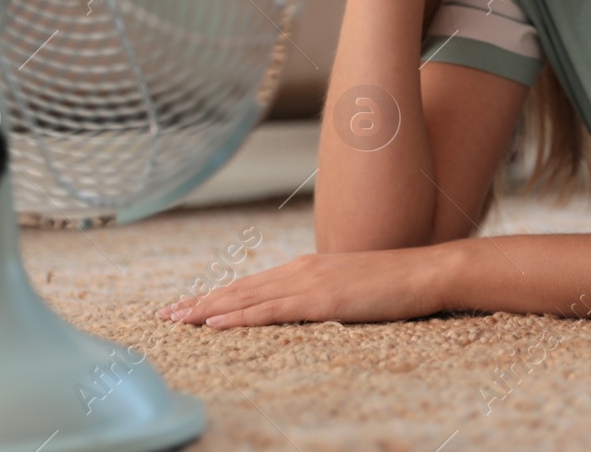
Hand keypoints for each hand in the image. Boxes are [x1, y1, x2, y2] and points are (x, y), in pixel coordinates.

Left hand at [155, 245, 449, 327]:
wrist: (426, 271)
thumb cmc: (395, 284)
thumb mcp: (351, 288)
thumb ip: (324, 295)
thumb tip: (307, 309)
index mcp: (307, 268)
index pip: (252, 283)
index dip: (218, 294)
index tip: (189, 304)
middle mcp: (300, 270)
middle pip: (240, 288)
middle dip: (200, 301)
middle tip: (165, 314)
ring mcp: (309, 283)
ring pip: (246, 297)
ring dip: (208, 308)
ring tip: (177, 319)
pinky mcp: (321, 301)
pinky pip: (271, 310)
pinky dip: (239, 316)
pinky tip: (216, 323)